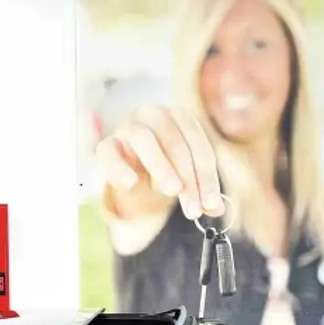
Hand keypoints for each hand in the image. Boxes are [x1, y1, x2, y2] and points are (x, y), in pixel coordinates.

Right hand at [95, 105, 225, 219]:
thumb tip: (217, 208)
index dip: (206, 176)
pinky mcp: (106, 143)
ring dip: (161, 167)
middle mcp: (153, 115)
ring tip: (172, 192)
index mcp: (179, 118)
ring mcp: (127, 126)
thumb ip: (201, 191)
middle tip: (192, 209)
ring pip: (143, 138)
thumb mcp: (186, 180)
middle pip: (175, 142)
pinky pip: (108, 151)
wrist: (132, 170)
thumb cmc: (164, 169)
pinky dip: (119, 167)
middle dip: (187, 178)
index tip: (210, 204)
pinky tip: (131, 184)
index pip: (197, 144)